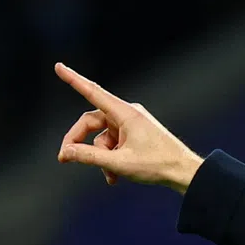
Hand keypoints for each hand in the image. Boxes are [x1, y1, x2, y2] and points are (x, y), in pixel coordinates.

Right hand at [55, 63, 203, 192]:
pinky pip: (116, 144)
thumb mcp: (119, 163)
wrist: (186, 173)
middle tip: (65, 159)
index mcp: (124, 113)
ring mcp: (133, 125)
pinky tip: (116, 176)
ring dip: (102, 158)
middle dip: (80, 143)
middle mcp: (127, 114)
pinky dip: (112, 159)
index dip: (73, 80)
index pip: (92, 92)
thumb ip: (89, 157)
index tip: (58, 66)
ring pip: (104, 138)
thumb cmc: (158, 165)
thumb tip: (67, 152)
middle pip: (92, 123)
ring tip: (111, 177)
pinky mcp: (137, 135)